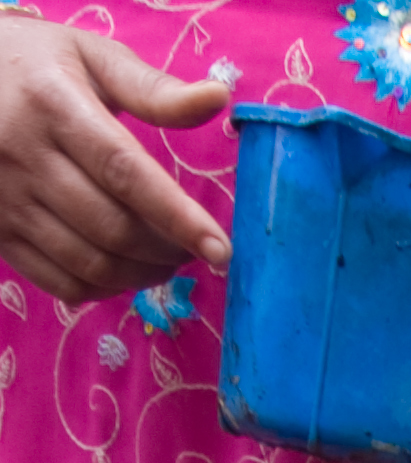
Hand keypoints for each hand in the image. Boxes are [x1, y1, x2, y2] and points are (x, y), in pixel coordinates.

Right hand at [0, 16, 229, 303]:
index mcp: (52, 103)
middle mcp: (23, 154)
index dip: (176, 216)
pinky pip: (61, 282)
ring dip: (142, 275)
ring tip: (167, 260)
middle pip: (111, 227)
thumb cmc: (37, 66)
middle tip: (195, 248)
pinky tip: (125, 270)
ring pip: (90, 262)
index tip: (220, 249)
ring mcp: (6, 198)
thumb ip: (153, 89)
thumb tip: (218, 99)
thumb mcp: (90, 57)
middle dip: (166, 250)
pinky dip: (105, 288)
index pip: (124, 171)